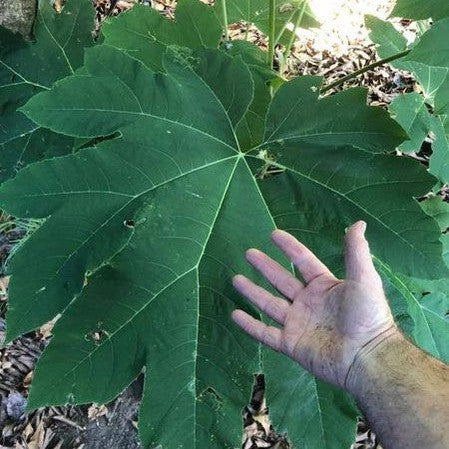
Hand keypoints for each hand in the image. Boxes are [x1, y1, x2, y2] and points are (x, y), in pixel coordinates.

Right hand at [232, 221, 397, 389]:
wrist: (367, 358)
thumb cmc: (367, 316)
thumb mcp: (364, 279)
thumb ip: (357, 252)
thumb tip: (359, 222)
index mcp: (324, 286)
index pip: (303, 261)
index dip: (289, 247)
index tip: (274, 234)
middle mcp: (308, 303)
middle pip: (281, 280)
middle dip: (265, 266)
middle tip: (249, 253)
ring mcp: (298, 324)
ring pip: (269, 304)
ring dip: (253, 292)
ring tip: (235, 279)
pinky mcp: (291, 344)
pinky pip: (265, 333)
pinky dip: (250, 325)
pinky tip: (235, 314)